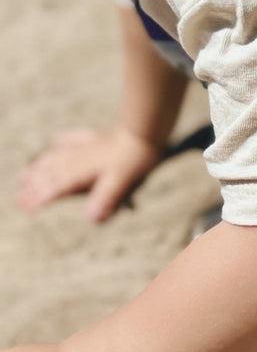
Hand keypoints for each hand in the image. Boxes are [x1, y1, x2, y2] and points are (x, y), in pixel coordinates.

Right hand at [16, 126, 163, 221]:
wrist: (143, 133)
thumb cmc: (134, 161)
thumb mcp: (122, 182)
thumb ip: (106, 199)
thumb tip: (91, 218)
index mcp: (81, 172)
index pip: (55, 188)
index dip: (39, 198)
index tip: (25, 207)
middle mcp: (77, 160)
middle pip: (50, 175)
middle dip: (33, 187)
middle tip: (18, 198)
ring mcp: (85, 148)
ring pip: (56, 158)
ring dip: (40, 167)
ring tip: (25, 174)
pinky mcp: (95, 138)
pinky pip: (73, 139)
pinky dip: (62, 140)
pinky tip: (55, 139)